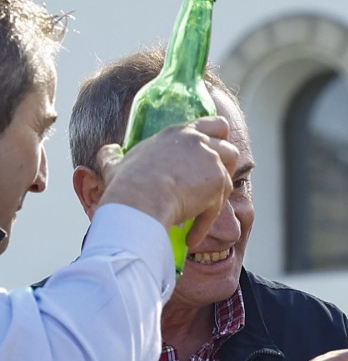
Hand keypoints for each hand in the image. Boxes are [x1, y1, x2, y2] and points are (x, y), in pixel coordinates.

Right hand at [96, 116, 237, 246]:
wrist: (140, 201)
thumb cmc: (126, 184)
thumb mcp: (115, 164)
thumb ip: (113, 156)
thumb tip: (106, 151)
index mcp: (179, 133)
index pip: (212, 123)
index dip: (217, 138)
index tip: (212, 154)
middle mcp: (199, 142)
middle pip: (229, 146)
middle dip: (227, 163)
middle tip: (215, 180)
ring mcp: (211, 161)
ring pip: (230, 174)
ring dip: (220, 193)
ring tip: (205, 209)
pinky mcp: (218, 183)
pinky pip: (218, 206)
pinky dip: (205, 223)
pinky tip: (191, 237)